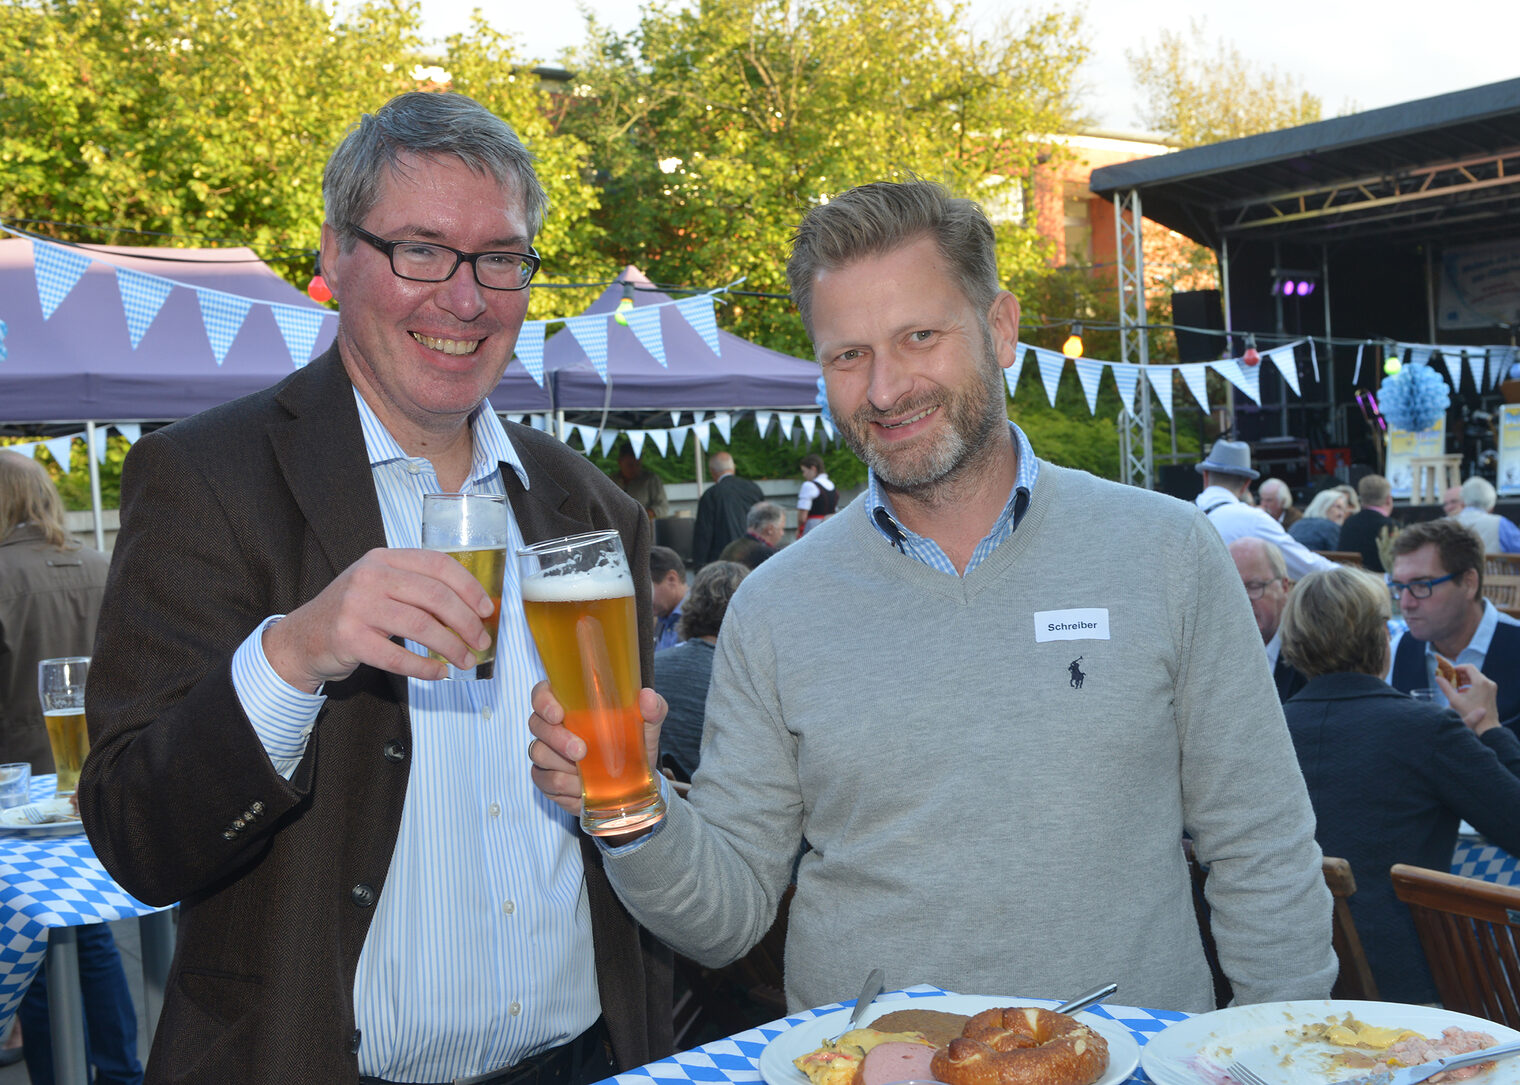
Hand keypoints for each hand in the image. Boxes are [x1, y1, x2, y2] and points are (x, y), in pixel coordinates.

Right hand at [262, 547, 496, 691]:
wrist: (302, 637)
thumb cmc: (353, 612)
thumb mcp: (380, 585)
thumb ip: (416, 587)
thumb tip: (471, 608)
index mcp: (383, 558)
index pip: (437, 564)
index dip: (468, 586)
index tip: (486, 608)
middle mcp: (370, 576)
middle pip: (434, 596)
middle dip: (466, 622)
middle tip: (481, 641)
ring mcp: (357, 606)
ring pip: (421, 626)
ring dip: (451, 647)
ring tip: (465, 660)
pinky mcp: (349, 638)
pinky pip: (397, 657)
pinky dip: (424, 668)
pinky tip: (438, 673)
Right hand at [527, 680, 665, 819]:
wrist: (635, 786)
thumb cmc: (635, 747)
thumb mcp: (647, 728)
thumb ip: (652, 709)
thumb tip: (647, 696)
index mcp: (571, 704)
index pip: (542, 693)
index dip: (544, 702)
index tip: (558, 714)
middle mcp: (553, 726)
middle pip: (536, 724)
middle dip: (556, 738)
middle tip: (581, 751)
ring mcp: (546, 752)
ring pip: (538, 752)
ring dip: (561, 766)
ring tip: (584, 776)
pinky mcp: (546, 777)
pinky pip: (542, 780)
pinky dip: (562, 786)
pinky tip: (579, 788)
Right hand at [1438, 664, 1499, 734]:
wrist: (1486, 725)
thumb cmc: (1470, 713)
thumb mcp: (1455, 699)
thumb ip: (1445, 687)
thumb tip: (1437, 678)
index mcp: (1480, 682)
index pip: (1469, 667)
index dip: (1458, 668)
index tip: (1450, 672)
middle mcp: (1488, 683)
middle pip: (1473, 672)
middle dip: (1461, 674)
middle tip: (1451, 678)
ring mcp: (1491, 687)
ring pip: (1477, 678)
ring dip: (1466, 679)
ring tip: (1456, 685)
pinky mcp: (1492, 692)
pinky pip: (1481, 683)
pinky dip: (1472, 684)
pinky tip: (1464, 691)